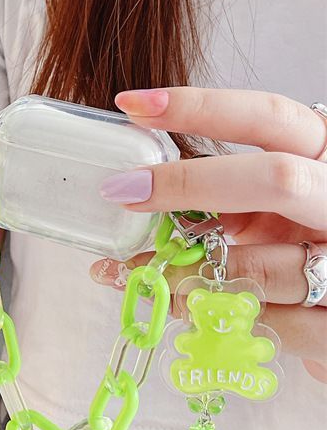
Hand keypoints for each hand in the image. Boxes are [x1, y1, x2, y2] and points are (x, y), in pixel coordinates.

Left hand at [90, 87, 326, 381]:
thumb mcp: (272, 206)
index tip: (131, 104)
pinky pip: (274, 325)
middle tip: (123, 191)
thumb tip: (139, 191)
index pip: (268, 115)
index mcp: (324, 156)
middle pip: (276, 179)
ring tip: (139, 273)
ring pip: (265, 266)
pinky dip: (220, 318)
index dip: (200, 107)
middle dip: (189, 184)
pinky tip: (187, 310)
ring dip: (188, 273)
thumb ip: (225, 195)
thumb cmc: (303, 241)